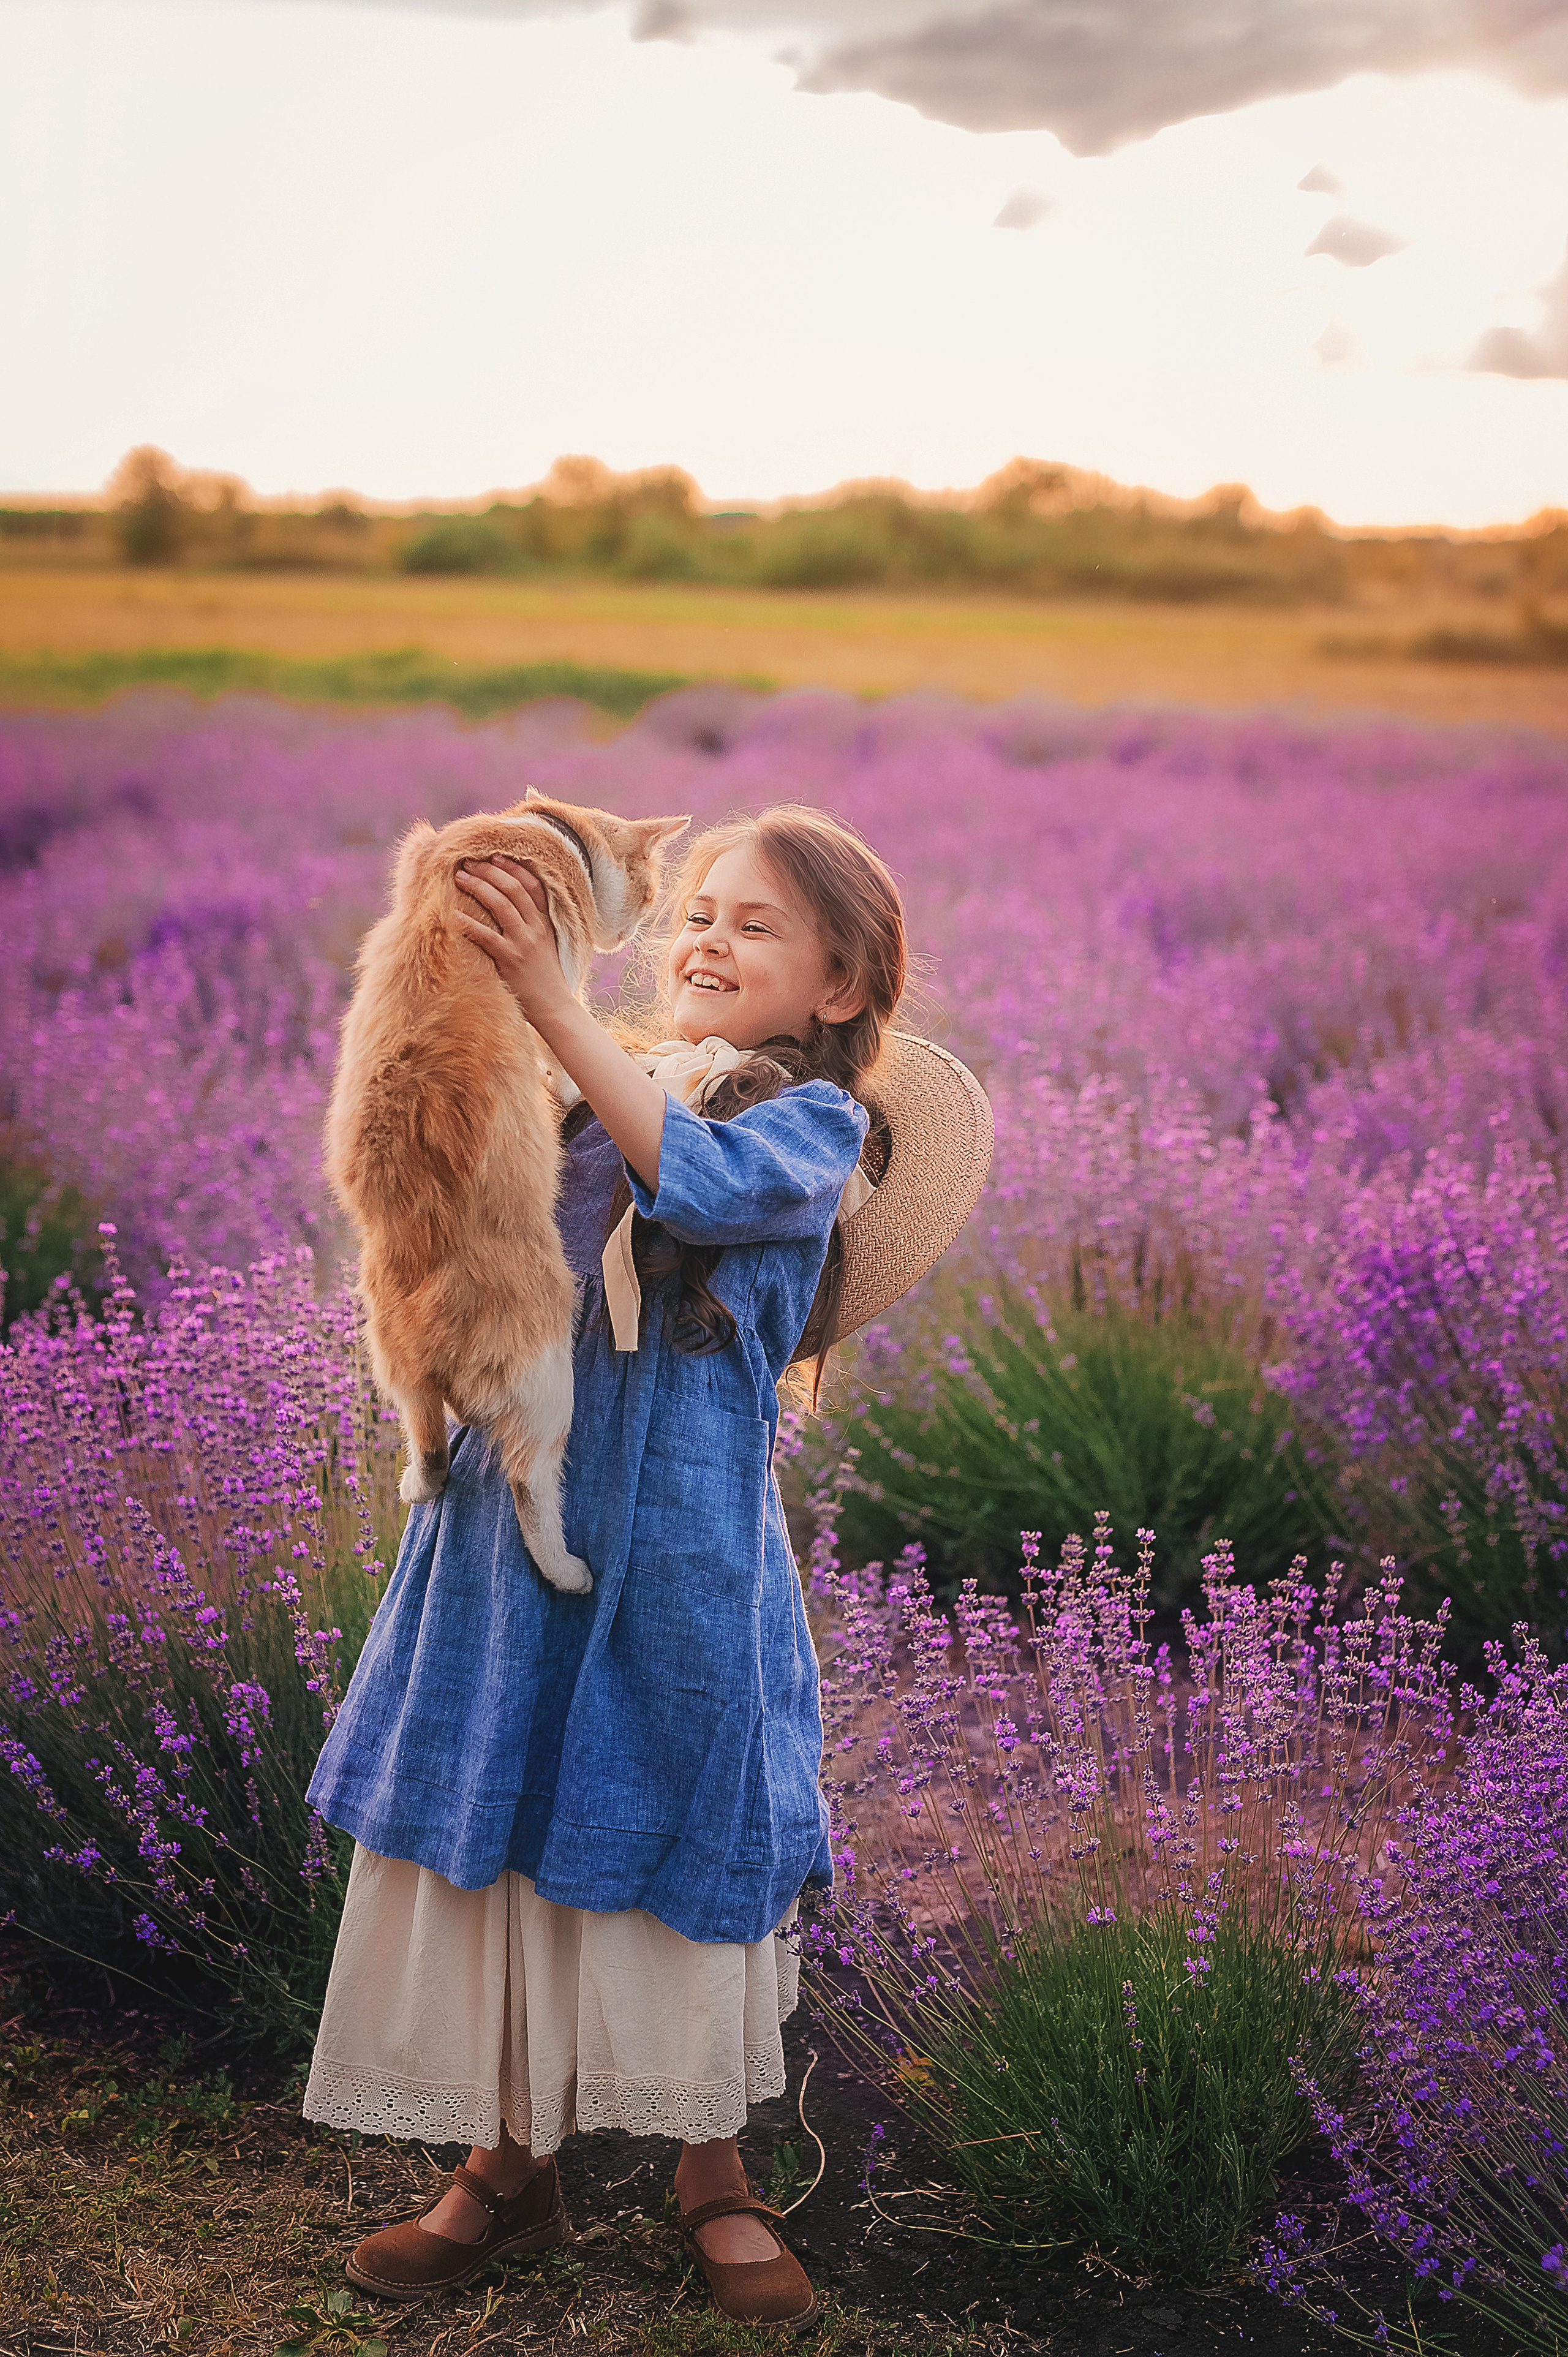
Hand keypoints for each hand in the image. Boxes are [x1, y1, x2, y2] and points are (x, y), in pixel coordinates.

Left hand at [453, 857, 573, 1024]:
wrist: (555, 1007)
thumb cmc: (545, 978)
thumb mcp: (546, 945)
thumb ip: (532, 925)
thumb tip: (510, 908)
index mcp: (545, 922)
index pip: (533, 885)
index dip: (513, 867)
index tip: (494, 855)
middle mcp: (536, 928)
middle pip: (514, 888)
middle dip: (490, 871)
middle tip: (468, 861)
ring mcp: (523, 943)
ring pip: (502, 905)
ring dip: (479, 887)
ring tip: (459, 877)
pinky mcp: (510, 960)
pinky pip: (486, 936)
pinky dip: (469, 924)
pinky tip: (453, 915)